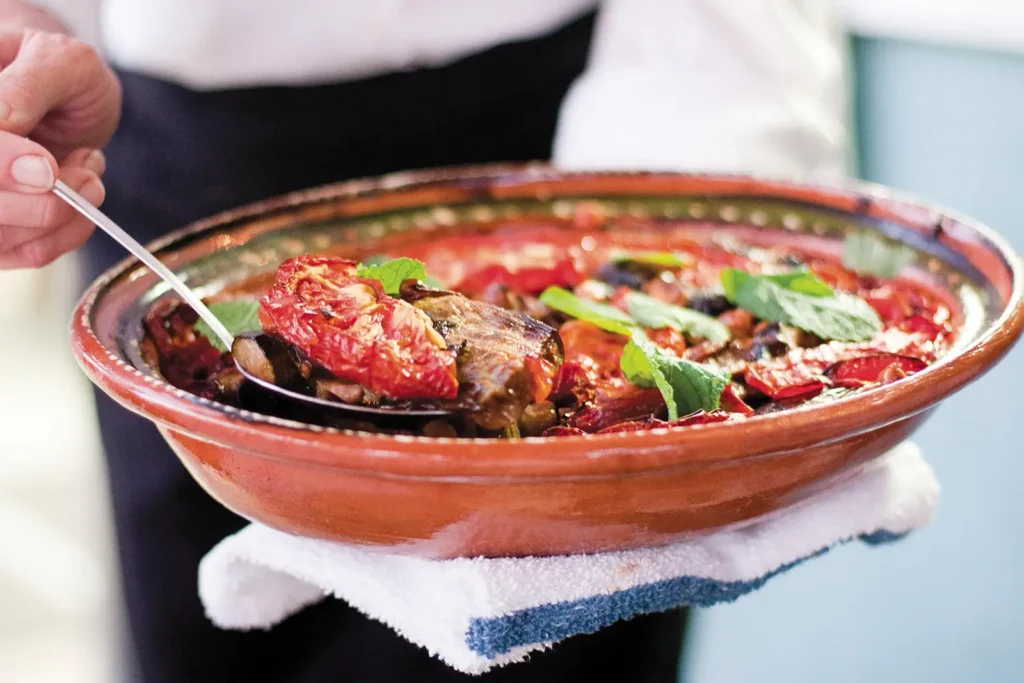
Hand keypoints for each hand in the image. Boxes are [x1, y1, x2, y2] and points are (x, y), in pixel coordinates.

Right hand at [0, 21, 121, 268]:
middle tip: (88, 172)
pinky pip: (26, 253)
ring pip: (0, 237)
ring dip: (59, 216)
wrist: (69, 96)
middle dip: (39, 202)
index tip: (46, 168)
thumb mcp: (57, 60)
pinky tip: (84, 196)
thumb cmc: (61, 73)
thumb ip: (28, 85)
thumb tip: (4, 121)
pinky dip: (67, 233)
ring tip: (89, 171)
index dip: (1, 165)